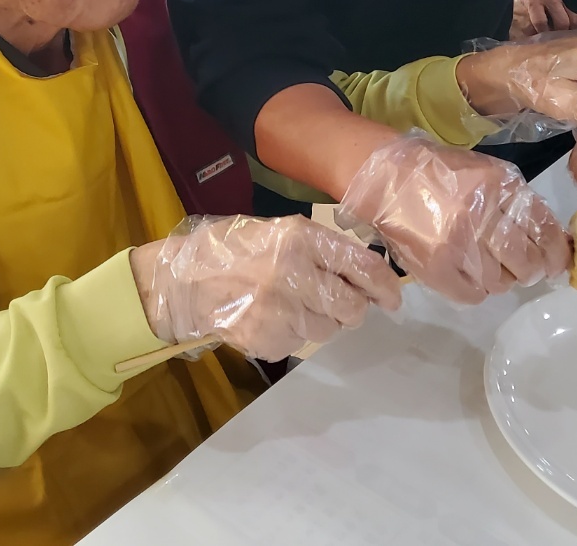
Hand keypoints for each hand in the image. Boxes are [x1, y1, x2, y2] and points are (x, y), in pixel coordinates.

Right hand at [132, 215, 403, 362]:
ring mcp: (278, 310)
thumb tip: (367, 277)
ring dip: (318, 322)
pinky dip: (291, 335)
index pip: (361, 265)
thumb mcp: (280, 233)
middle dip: (351, 309)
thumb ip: (322, 250)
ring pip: (327, 330)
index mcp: (300, 238)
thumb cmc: (237, 250)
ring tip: (289, 305)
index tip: (392, 298)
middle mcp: (292, 273)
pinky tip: (269, 317)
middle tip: (336, 304)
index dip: (384, 285)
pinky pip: (298, 344)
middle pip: (350, 307)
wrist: (183, 280)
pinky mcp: (266, 339)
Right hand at [339, 134, 570, 304]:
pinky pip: (472, 294)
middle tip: (524, 269)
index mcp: (499, 186)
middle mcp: (481, 214)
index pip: (543, 228)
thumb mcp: (486, 174)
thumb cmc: (440, 174)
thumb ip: (516, 203)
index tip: (556, 264)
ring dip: (500, 280)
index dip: (556, 253)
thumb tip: (553, 242)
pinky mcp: (436, 266)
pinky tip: (467, 274)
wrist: (387, 178)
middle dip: (530, 270)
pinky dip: (475, 290)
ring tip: (486, 266)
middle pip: (525, 261)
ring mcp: (457, 243)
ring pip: (500, 282)